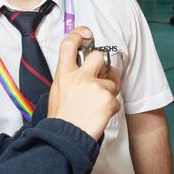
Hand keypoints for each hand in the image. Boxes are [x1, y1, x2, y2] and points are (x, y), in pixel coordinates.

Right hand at [48, 26, 121, 140]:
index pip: (69, 44)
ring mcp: (95, 87)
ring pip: (111, 81)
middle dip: (103, 65)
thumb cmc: (62, 119)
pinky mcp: (108, 99)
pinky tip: (99, 115)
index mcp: (64, 74)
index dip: (79, 34)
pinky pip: (116, 99)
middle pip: (99, 56)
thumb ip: (69, 77)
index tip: (87, 34)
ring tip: (95, 107)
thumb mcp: (57, 92)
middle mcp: (80, 77)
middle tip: (100, 78)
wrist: (65, 139)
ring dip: (108, 92)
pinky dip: (111, 108)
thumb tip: (81, 70)